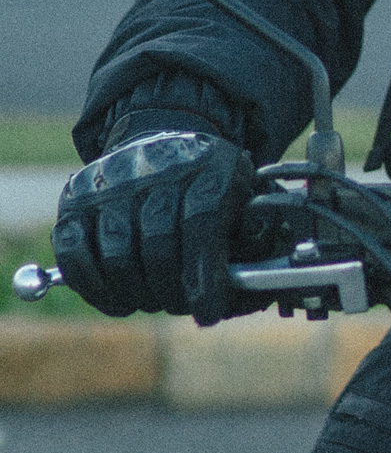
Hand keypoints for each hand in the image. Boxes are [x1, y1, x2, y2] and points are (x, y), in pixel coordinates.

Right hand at [51, 131, 254, 325]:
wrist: (162, 139)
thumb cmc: (210, 186)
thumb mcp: (246, 199)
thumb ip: (254, 241)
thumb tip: (243, 292)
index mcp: (210, 167)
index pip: (201, 226)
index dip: (204, 278)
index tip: (207, 313)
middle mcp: (156, 167)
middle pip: (158, 245)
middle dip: (171, 291)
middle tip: (179, 305)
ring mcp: (111, 181)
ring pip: (117, 254)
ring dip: (136, 293)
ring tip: (152, 301)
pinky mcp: (76, 198)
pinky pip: (74, 250)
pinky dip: (93, 285)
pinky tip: (117, 298)